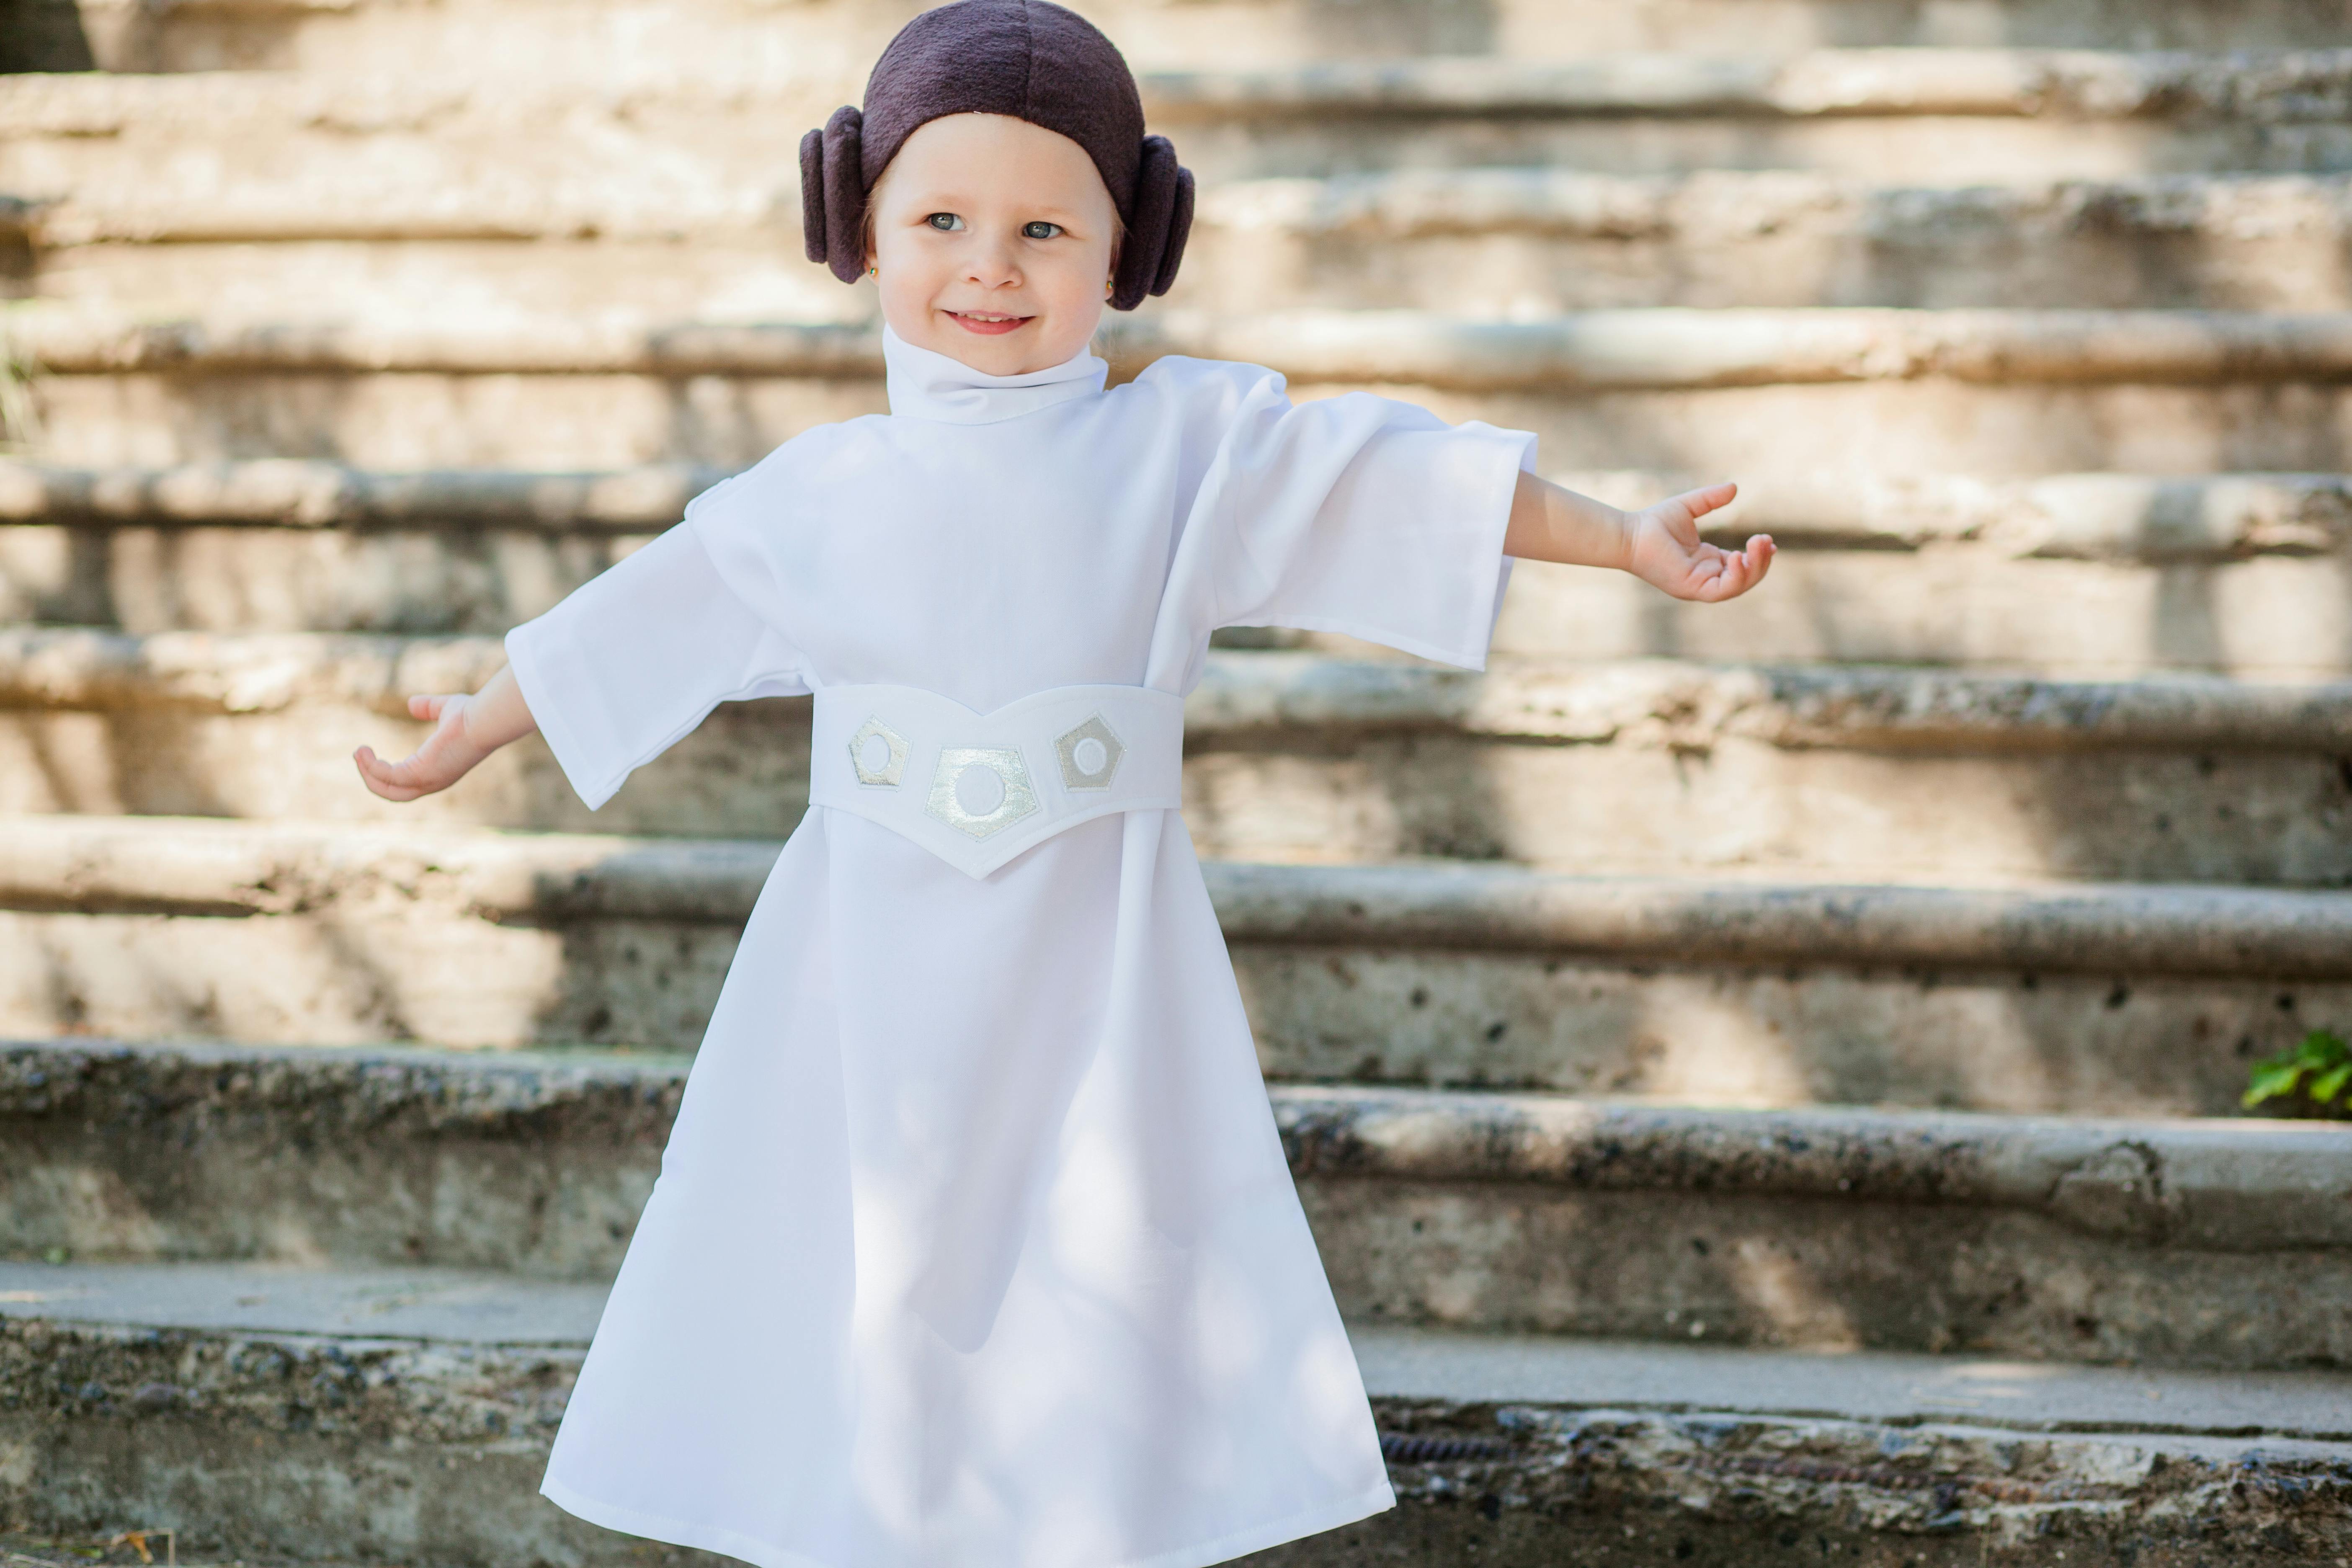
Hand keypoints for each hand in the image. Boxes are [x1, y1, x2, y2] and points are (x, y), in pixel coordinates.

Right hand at [354, 693, 494, 801]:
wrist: (484, 719)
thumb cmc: (472, 714)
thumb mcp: (444, 709)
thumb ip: (428, 708)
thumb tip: (412, 704)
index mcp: (439, 771)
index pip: (408, 783)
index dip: (387, 773)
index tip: (371, 755)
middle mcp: (434, 781)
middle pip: (395, 793)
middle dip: (373, 778)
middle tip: (359, 756)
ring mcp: (429, 780)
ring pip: (388, 789)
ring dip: (368, 773)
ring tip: (358, 752)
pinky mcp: (422, 773)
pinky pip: (388, 776)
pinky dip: (372, 766)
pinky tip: (364, 750)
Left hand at [1624, 481, 1774, 602]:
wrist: (1630, 533)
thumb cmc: (1653, 523)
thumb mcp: (1689, 507)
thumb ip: (1711, 499)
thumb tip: (1734, 487)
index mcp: (1706, 562)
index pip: (1740, 566)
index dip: (1757, 557)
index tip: (1768, 541)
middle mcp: (1704, 577)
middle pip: (1745, 578)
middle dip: (1760, 562)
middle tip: (1765, 540)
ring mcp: (1698, 586)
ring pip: (1738, 586)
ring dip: (1754, 568)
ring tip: (1759, 544)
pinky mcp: (1690, 589)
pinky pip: (1722, 590)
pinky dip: (1736, 576)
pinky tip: (1738, 556)